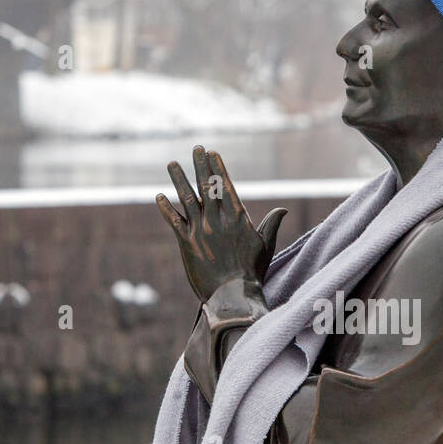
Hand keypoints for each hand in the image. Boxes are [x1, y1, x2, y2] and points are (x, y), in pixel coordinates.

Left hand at [156, 146, 285, 302]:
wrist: (233, 295)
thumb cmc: (252, 273)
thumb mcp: (265, 246)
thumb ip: (271, 225)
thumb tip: (283, 209)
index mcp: (237, 218)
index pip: (225, 186)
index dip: (217, 167)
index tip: (212, 153)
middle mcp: (217, 220)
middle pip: (206, 186)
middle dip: (200, 165)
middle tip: (196, 148)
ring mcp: (201, 230)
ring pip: (187, 198)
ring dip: (179, 179)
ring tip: (172, 164)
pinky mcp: (187, 243)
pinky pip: (174, 221)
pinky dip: (166, 208)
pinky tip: (159, 196)